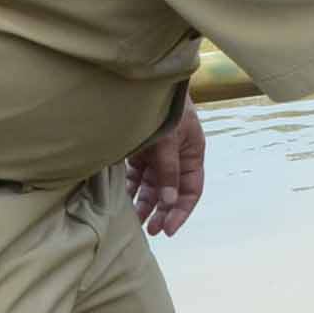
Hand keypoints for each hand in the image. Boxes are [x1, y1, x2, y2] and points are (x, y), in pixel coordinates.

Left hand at [126, 104, 204, 236]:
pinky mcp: (139, 151)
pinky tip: (122, 201)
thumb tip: (168, 201)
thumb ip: (168, 170)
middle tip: (150, 230)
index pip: (191, 190)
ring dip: (145, 203)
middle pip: (170, 192)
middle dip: (161, 212)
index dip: (181, 211)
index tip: (169, 230)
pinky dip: (130, 189)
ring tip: (134, 221)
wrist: (145, 82)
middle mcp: (176, 157)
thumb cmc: (165, 108)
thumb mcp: (169, 140)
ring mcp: (157, 154)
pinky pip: (136, 176)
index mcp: (192, 154)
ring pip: (152, 186)